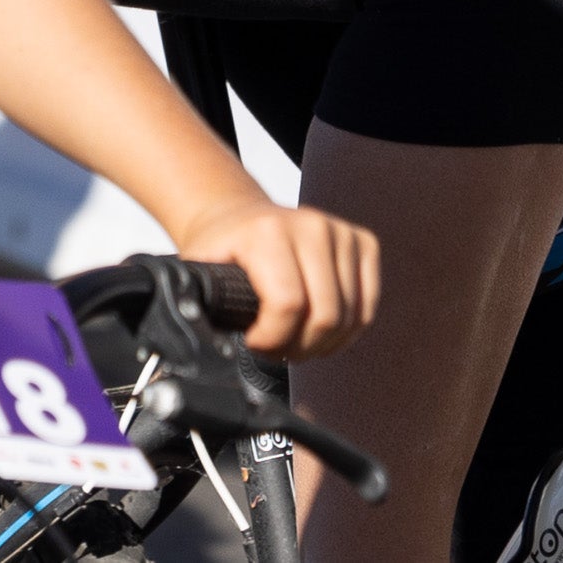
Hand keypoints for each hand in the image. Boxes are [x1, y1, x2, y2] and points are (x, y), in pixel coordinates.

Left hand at [161, 190, 377, 360]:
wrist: (239, 216)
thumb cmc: (222, 249)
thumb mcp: (199, 272)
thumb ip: (198, 302)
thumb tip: (195, 340)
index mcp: (268, 232)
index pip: (288, 306)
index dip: (271, 339)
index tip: (253, 340)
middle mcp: (311, 226)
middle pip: (326, 316)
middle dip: (299, 347)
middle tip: (277, 347)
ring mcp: (341, 232)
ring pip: (351, 317)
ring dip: (323, 343)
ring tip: (295, 339)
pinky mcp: (362, 242)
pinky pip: (367, 307)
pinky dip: (347, 331)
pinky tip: (318, 330)